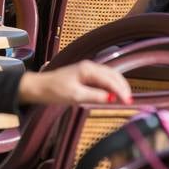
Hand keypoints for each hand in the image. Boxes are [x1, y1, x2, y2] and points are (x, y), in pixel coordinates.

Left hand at [17, 61, 133, 105]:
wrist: (39, 87)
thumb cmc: (54, 90)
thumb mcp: (74, 96)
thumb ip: (94, 96)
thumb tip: (111, 99)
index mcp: (87, 69)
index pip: (110, 79)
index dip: (121, 91)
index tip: (129, 101)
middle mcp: (90, 67)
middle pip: (113, 75)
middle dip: (123, 87)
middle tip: (130, 101)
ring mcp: (88, 70)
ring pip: (109, 76)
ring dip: (118, 86)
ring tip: (125, 98)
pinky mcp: (85, 76)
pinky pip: (103, 79)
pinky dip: (111, 86)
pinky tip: (114, 94)